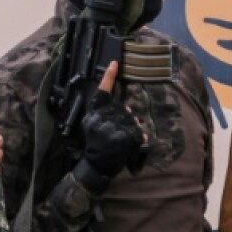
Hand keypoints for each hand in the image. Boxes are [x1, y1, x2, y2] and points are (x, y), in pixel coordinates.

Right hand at [75, 62, 145, 190]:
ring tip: (122, 141)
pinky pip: (137, 132)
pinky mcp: (120, 137)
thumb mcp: (95, 128)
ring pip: (132, 119)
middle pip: (123, 108)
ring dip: (133, 129)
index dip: (109, 78)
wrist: (95, 167)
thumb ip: (107, 115)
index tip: (115, 64)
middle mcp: (99, 119)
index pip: (101, 93)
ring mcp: (109, 128)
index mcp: (92, 115)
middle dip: (127, 119)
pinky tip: (131, 145)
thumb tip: (128, 109)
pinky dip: (138, 138)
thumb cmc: (97, 147)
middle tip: (118, 134)